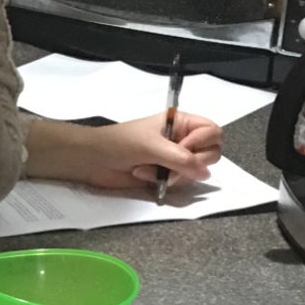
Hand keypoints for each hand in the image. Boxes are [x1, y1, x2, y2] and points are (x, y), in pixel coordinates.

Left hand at [25, 112, 221, 192]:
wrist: (92, 160)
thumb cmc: (119, 144)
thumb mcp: (151, 146)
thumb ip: (180, 159)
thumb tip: (204, 173)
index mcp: (181, 122)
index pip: (213, 132)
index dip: (202, 144)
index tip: (182, 150)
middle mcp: (182, 139)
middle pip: (211, 153)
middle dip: (191, 163)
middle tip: (170, 166)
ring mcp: (174, 158)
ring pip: (195, 171)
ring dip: (173, 174)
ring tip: (146, 170)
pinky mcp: (165, 175)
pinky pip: (179, 182)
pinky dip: (164, 182)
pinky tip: (144, 177)